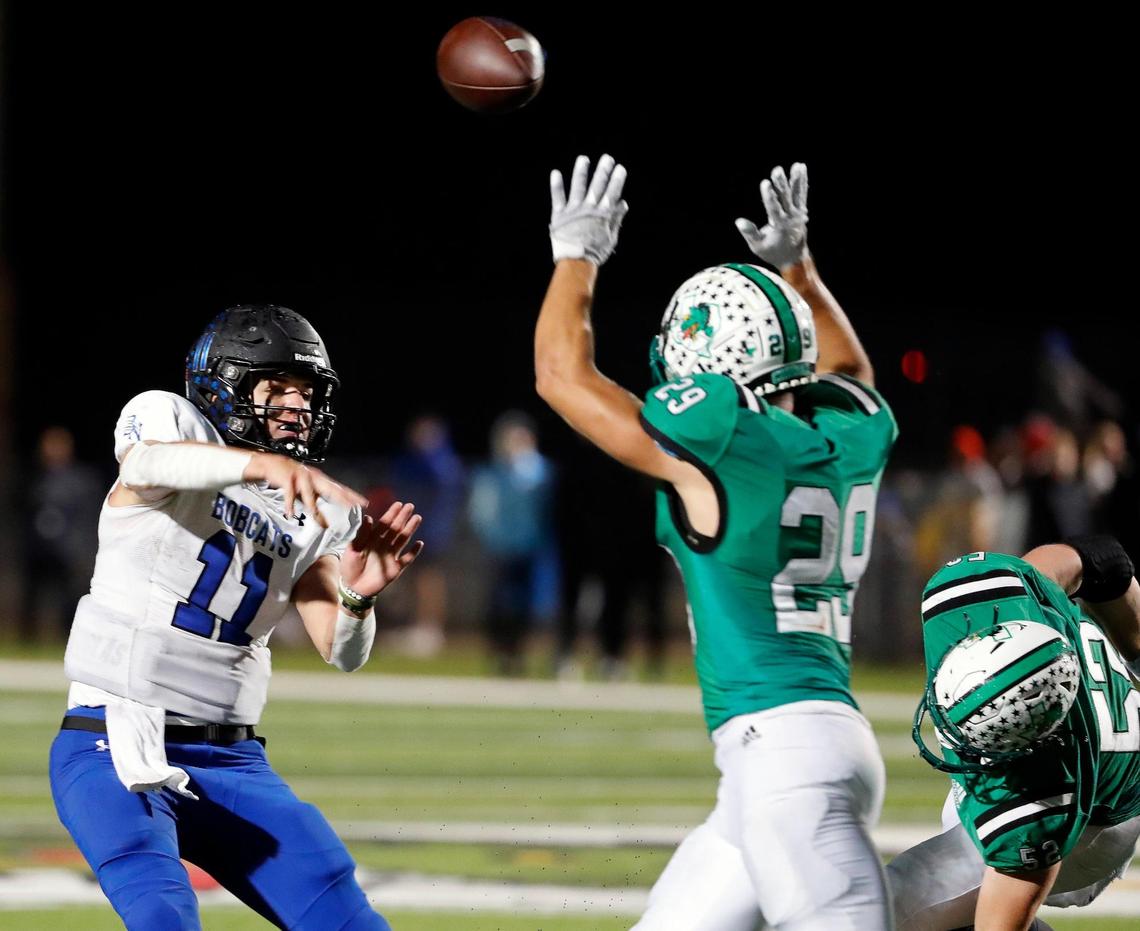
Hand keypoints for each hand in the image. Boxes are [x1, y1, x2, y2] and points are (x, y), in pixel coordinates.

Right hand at [244, 452, 367, 528]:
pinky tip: (290, 514)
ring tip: (318, 520)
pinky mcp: (287, 478)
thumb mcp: (305, 489)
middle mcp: (313, 477)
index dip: (351, 496)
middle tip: (353, 507)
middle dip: (342, 498)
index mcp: (319, 479)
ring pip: (309, 494)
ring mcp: (301, 476)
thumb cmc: (290, 477)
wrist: (270, 464)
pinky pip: (289, 494)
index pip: (338, 488)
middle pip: (330, 489)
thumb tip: (325, 518)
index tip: (363, 503)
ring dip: (313, 508)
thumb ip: (315, 499)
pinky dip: (289, 504)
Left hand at [340, 501, 423, 598]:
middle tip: (410, 506)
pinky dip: (413, 552)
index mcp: (372, 539)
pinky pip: (407, 559)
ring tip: (417, 518)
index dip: (391, 514)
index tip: (398, 504)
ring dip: (410, 529)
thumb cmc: (349, 567)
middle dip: (403, 517)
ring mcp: (391, 556)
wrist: (352, 588)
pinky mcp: (395, 568)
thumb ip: (361, 534)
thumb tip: (368, 517)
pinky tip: (419, 543)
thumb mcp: (352, 549)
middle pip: (395, 528)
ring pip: (403, 540)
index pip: (384, 523)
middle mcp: (383, 545)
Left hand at [549, 153, 628, 264]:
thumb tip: (623, 203)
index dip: (617, 180)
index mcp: (602, 214)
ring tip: (583, 159)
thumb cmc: (595, 252)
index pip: (612, 193)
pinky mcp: (559, 215)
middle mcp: (588, 208)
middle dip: (603, 171)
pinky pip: (558, 198)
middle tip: (607, 158)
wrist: (576, 261)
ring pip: (578, 187)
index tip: (620, 168)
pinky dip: (557, 185)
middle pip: (597, 185)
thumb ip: (616, 219)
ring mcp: (573, 210)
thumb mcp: (610, 237)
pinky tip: (556, 172)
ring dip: (581, 172)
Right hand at [735, 162, 808, 268]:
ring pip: (797, 193)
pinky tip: (801, 169)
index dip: (769, 195)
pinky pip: (801, 193)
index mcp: (780, 226)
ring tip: (797, 165)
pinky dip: (802, 182)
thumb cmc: (773, 252)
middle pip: (785, 197)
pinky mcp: (801, 210)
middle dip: (781, 183)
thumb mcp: (758, 247)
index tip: (765, 183)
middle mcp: (791, 217)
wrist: (794, 258)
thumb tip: (739, 221)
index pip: (774, 208)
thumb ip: (750, 233)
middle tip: (777, 170)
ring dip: (796, 179)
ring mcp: (798, 213)